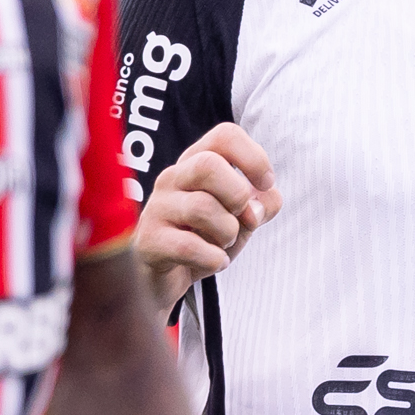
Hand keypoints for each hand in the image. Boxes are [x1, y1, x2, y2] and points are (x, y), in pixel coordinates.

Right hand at [139, 124, 280, 318]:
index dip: (254, 157)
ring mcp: (157, 208)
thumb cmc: (204, 239)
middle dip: (237, 195)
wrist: (164, 279)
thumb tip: (259, 206)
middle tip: (240, 218)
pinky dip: (213, 259)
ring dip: (227, 233)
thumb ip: (262, 206)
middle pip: (208, 165)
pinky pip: (189, 246)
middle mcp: (172, 178)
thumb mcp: (242, 220)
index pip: (225, 136)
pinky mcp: (149, 241)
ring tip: (224, 245)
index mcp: (196, 163)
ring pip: (201, 208)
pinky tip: (214, 262)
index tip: (266, 183)